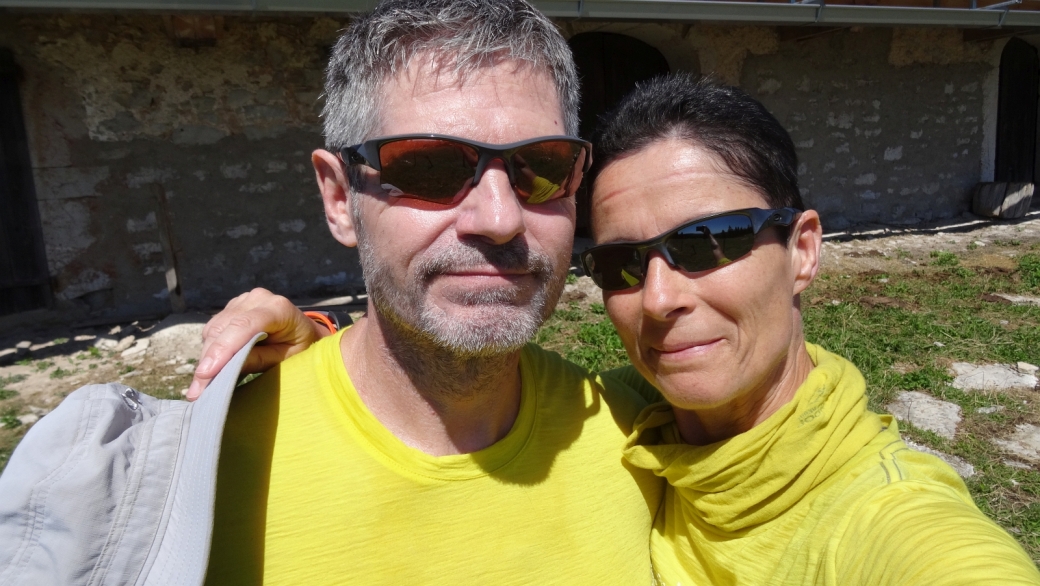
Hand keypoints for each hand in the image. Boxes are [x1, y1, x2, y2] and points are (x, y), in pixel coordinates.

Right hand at [186, 288, 330, 400]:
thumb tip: (225, 369)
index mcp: (278, 308)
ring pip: (213, 329)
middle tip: (199, 392)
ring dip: (206, 356)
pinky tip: (213, 367)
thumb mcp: (287, 359)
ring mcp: (244, 300)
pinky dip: (210, 348)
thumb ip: (259, 360)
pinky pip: (214, 328)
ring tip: (203, 385)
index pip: (244, 326)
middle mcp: (258, 298)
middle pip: (223, 329)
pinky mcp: (234, 306)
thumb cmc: (302, 348)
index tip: (205, 374)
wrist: (306, 333)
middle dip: (209, 361)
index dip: (222, 350)